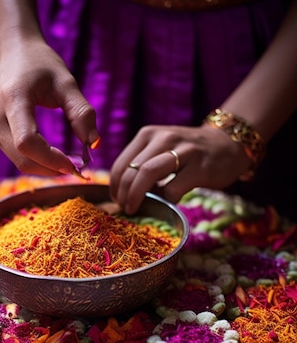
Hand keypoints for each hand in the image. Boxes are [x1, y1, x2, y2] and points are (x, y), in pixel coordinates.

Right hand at [0, 33, 98, 175]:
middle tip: (77, 169)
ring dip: (45, 168)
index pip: (27, 142)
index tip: (74, 165)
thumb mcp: (66, 82)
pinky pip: (15, 156)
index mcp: (12, 99)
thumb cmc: (40, 63)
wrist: (11, 50)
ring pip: (19, 162)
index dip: (51, 159)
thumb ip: (82, 113)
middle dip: (51, 169)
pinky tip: (54, 157)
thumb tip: (95, 145)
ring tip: (68, 163)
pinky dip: (37, 162)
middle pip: (22, 158)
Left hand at [109, 123, 251, 213]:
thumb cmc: (189, 152)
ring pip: (148, 173)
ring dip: (136, 195)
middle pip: (132, 169)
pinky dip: (166, 199)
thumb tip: (123, 191)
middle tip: (123, 207)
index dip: (115, 184)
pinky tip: (170, 200)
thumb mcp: (162, 148)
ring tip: (134, 208)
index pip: (122, 162)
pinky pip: (174, 188)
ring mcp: (183, 151)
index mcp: (149, 134)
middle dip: (123, 193)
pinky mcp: (200, 168)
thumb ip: (143, 163)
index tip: (116, 199)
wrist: (228, 144)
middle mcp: (164, 138)